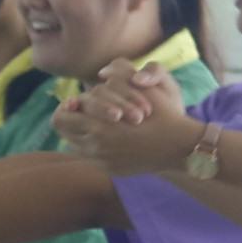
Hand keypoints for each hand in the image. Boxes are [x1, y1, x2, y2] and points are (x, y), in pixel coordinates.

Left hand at [57, 63, 197, 172]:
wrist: (180, 147)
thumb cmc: (163, 113)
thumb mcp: (142, 85)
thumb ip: (119, 72)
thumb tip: (101, 73)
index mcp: (97, 127)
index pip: (60, 118)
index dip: (67, 107)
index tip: (79, 102)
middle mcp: (95, 148)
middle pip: (64, 133)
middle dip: (74, 119)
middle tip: (88, 112)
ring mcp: (103, 162)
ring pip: (76, 146)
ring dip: (83, 133)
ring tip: (101, 123)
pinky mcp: (112, 171)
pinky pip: (92, 158)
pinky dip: (97, 146)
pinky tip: (113, 137)